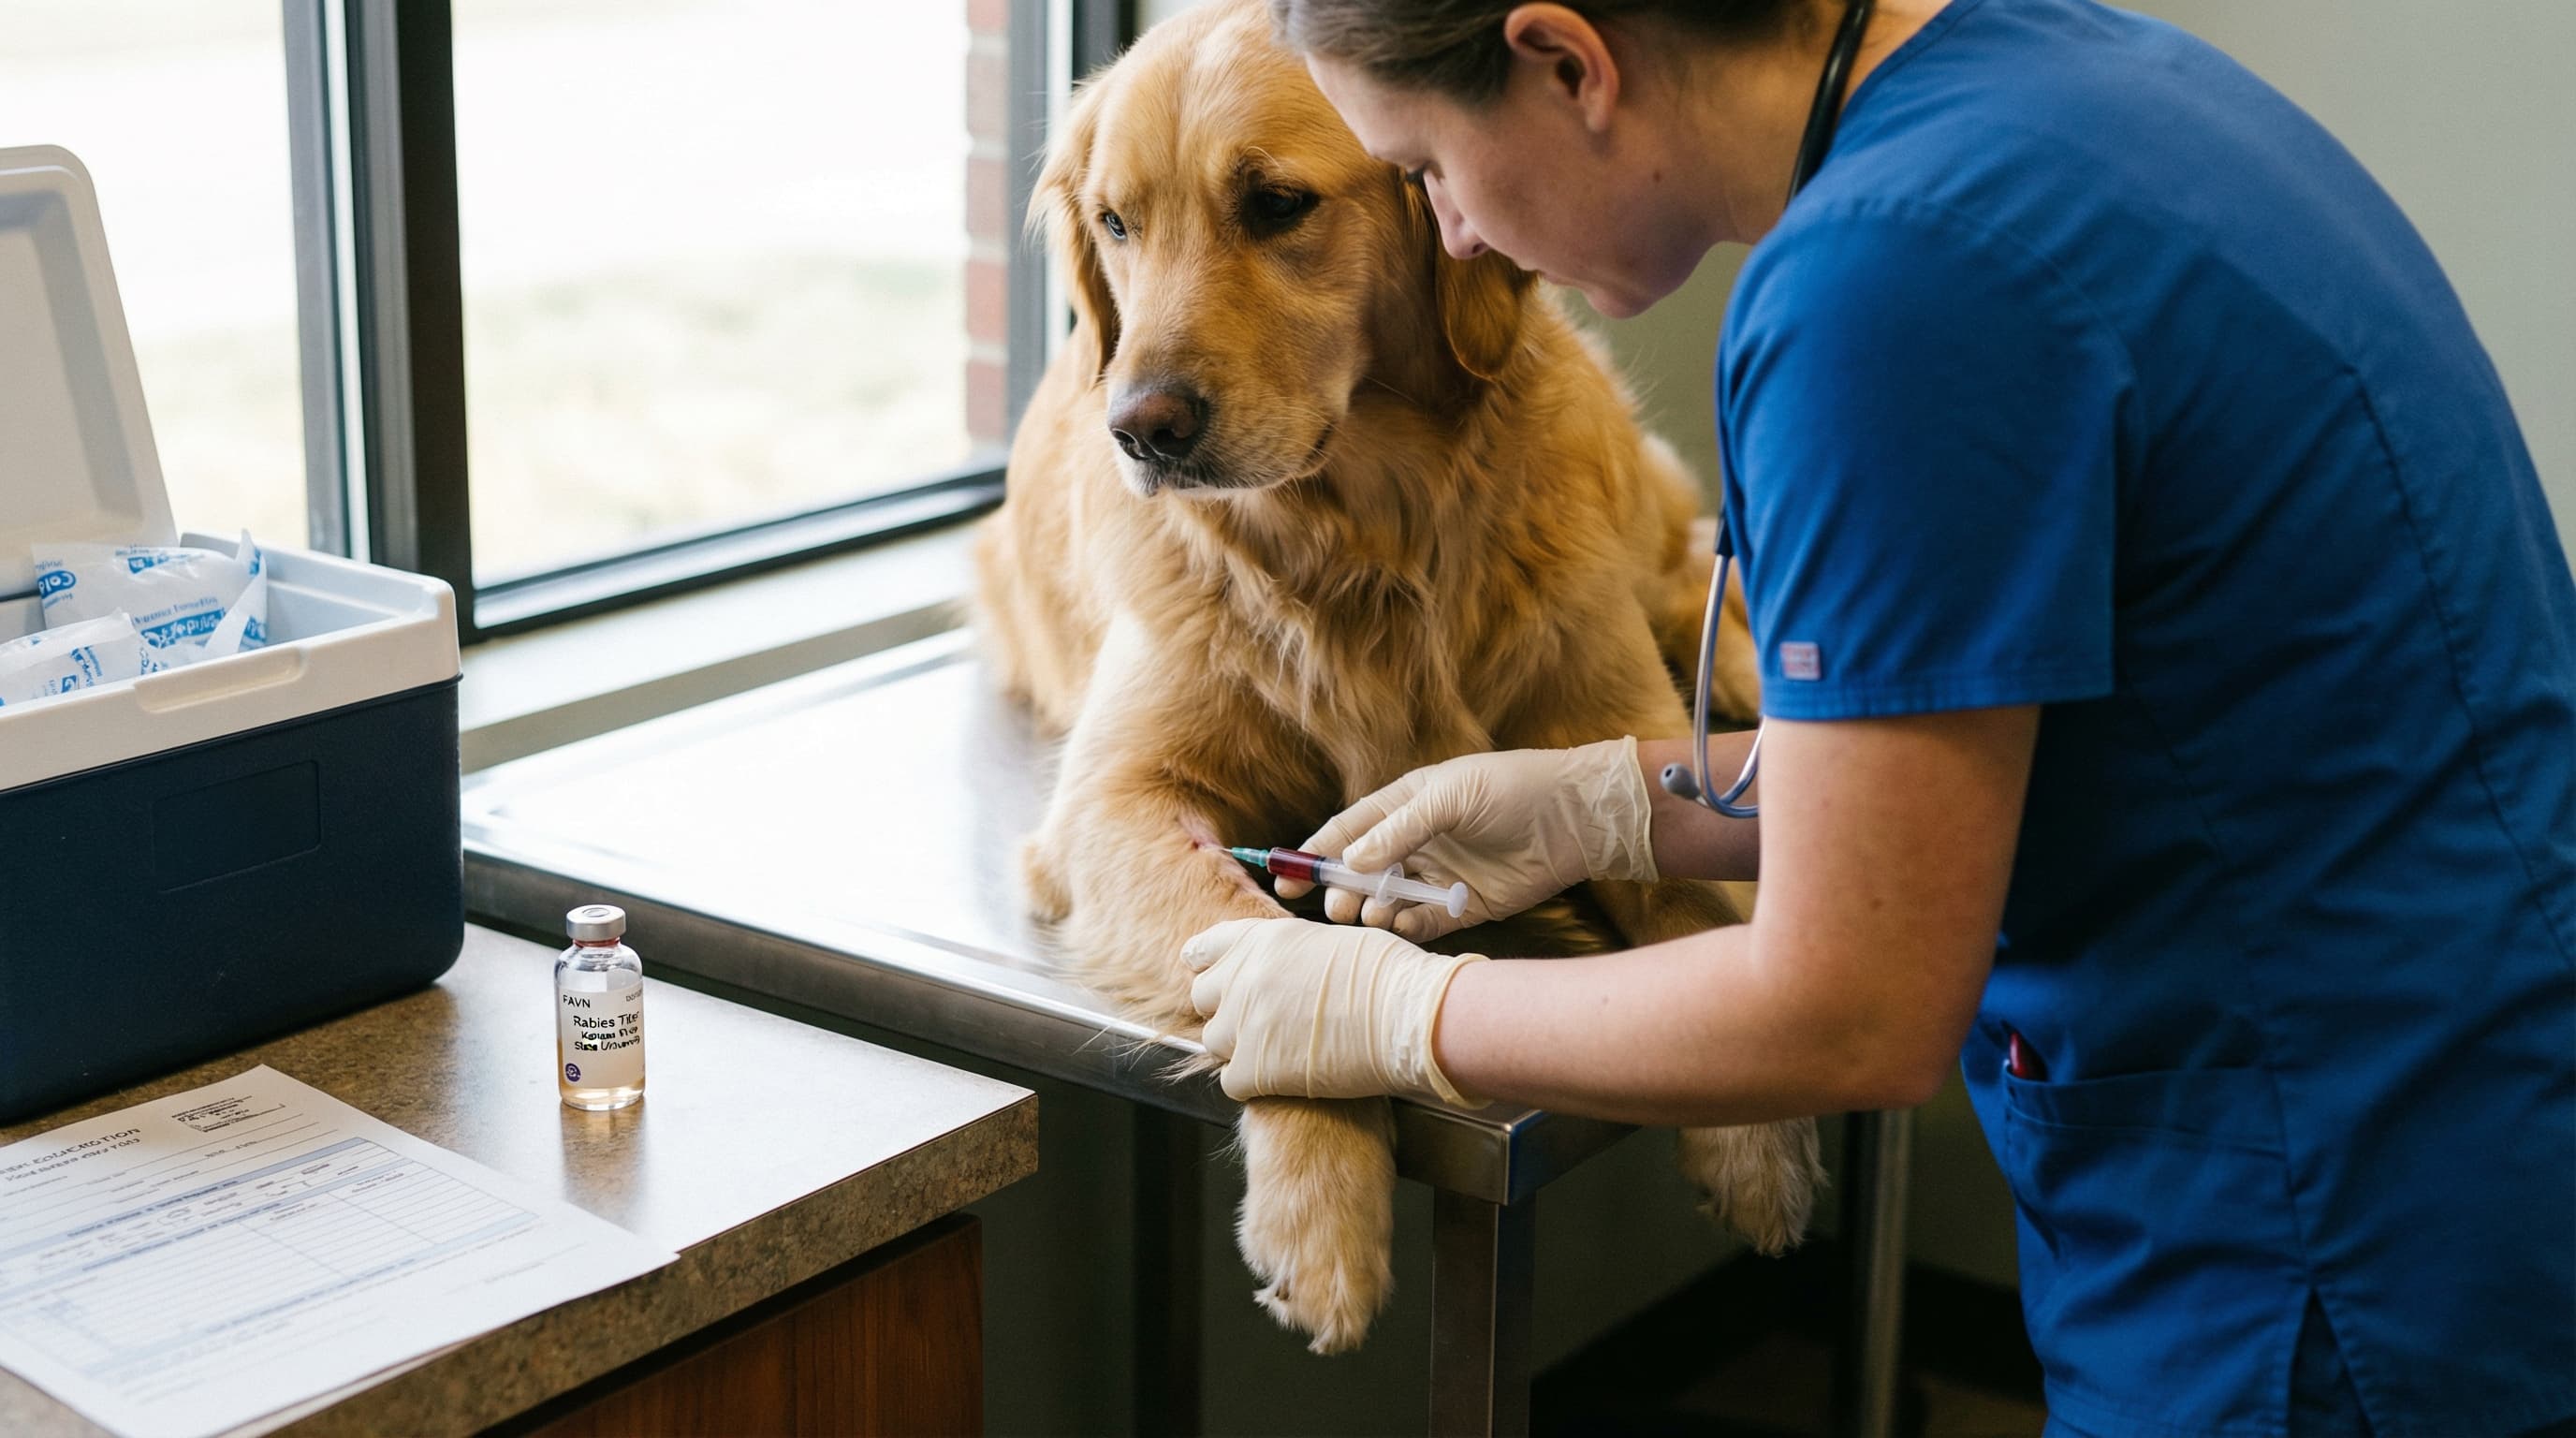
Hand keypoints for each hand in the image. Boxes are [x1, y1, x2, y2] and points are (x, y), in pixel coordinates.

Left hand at [1183, 916, 1486, 1107]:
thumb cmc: (1386, 976)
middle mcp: (1242, 976)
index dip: (1212, 967)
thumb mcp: (1326, 941)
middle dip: (1226, 1009)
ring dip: (1239, 1048)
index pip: (1203, 950)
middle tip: (1261, 1020)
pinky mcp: (1253, 1069)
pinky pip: (1231, 1081)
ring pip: (1213, 1041)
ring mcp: (1243, 1023)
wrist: (1405, 1015)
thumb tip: (1279, 971)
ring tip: (1279, 1051)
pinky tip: (1284, 1078)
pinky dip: (1253, 1084)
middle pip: (1203, 997)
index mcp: (1260, 939)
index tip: (1221, 980)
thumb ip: (1286, 953)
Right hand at [1280, 738, 1658, 941]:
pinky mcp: (1463, 906)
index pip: (1349, 831)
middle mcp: (1417, 842)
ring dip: (1372, 909)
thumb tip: (1350, 859)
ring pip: (1388, 900)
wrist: (1574, 817)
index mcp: (1406, 805)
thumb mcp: (1450, 796)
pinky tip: (1398, 926)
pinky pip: (1423, 922)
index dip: (1315, 854)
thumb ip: (1400, 829)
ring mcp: (1439, 876)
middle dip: (1342, 890)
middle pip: (1362, 872)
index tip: (1286, 879)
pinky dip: (1406, 927)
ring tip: (1368, 916)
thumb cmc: (1512, 789)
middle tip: (1335, 906)